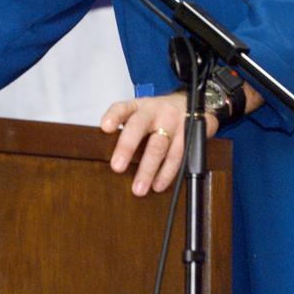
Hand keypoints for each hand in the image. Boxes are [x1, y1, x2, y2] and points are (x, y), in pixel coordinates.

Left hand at [99, 92, 218, 196]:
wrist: (188, 106)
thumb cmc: (158, 115)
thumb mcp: (140, 114)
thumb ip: (126, 130)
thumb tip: (109, 155)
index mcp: (139, 106)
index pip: (122, 107)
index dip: (114, 116)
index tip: (105, 127)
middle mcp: (155, 111)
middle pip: (139, 126)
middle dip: (127, 147)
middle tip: (117, 167)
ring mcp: (172, 121)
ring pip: (159, 145)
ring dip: (148, 169)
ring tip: (139, 187)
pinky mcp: (188, 133)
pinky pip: (178, 155)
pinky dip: (167, 173)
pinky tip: (159, 184)